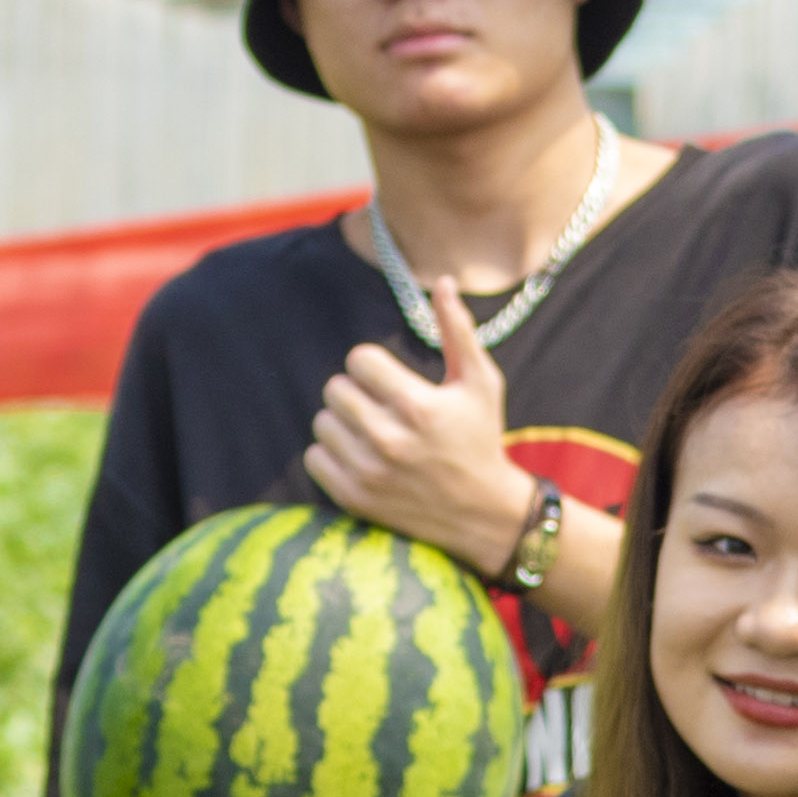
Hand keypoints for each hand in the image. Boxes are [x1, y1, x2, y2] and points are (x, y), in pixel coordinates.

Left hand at [310, 279, 534, 572]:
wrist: (482, 513)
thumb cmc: (481, 438)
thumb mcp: (481, 382)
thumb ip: (458, 330)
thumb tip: (445, 282)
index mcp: (418, 406)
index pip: (358, 360)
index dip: (373, 365)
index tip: (389, 380)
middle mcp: (390, 440)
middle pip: (335, 389)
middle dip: (357, 391)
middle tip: (381, 405)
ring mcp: (370, 472)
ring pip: (322, 421)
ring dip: (343, 422)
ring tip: (372, 430)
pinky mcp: (355, 498)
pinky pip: (315, 457)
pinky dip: (331, 453)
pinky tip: (359, 454)